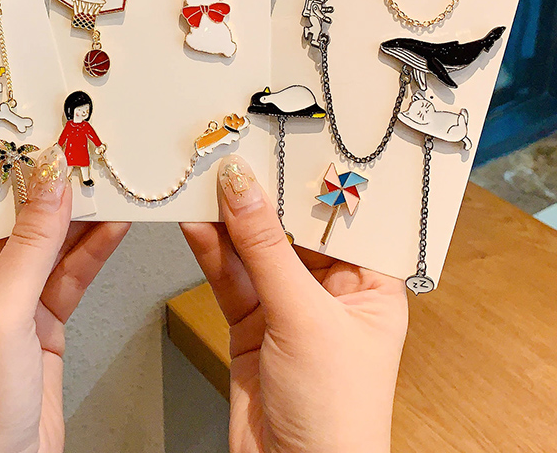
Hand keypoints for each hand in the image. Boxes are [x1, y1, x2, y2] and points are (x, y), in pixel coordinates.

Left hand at [0, 145, 129, 452]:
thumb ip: (29, 246)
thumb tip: (49, 185)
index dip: (6, 171)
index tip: (39, 140)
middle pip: (15, 221)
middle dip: (50, 190)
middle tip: (84, 156)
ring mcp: (8, 302)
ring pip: (48, 245)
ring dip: (79, 217)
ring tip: (108, 181)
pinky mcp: (41, 320)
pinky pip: (69, 273)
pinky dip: (94, 249)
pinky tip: (114, 225)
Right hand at [182, 155, 407, 452]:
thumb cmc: (338, 419)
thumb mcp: (305, 319)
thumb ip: (266, 249)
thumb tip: (243, 189)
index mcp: (370, 283)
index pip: (339, 216)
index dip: (309, 180)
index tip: (279, 146)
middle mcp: (331, 290)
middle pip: (291, 228)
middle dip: (261, 196)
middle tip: (232, 158)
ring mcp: (288, 306)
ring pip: (254, 249)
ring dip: (228, 220)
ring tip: (203, 182)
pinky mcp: (251, 322)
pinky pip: (230, 275)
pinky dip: (211, 250)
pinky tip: (195, 224)